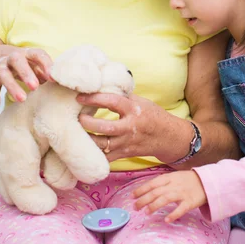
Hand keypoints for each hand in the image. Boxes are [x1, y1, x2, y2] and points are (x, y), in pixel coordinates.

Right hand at [0, 45, 52, 107]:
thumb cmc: (21, 63)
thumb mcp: (32, 64)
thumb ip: (43, 72)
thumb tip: (57, 82)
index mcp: (27, 53)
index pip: (38, 54)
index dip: (46, 64)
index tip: (53, 78)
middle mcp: (12, 57)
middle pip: (17, 61)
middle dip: (26, 73)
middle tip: (35, 87)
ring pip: (4, 74)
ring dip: (12, 86)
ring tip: (22, 99)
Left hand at [77, 93, 191, 162]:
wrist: (169, 137)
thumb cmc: (153, 115)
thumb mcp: (141, 101)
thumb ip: (123, 95)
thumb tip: (101, 85)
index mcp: (134, 110)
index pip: (112, 101)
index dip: (95, 98)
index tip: (80, 97)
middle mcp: (130, 127)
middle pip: (105, 128)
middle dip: (88, 123)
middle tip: (77, 118)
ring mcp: (127, 143)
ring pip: (103, 145)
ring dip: (87, 139)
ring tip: (75, 133)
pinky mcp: (124, 154)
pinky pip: (106, 158)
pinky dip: (93, 155)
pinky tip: (83, 148)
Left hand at [133, 170, 206, 222]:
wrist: (206, 182)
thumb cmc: (186, 181)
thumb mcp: (173, 177)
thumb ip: (161, 183)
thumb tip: (145, 191)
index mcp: (168, 178)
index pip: (152, 183)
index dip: (141, 190)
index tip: (131, 197)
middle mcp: (174, 185)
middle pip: (156, 192)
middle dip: (144, 199)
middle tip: (135, 207)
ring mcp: (182, 193)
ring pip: (166, 198)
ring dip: (154, 205)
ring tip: (146, 212)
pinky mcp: (190, 202)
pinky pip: (181, 208)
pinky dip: (173, 214)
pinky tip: (166, 220)